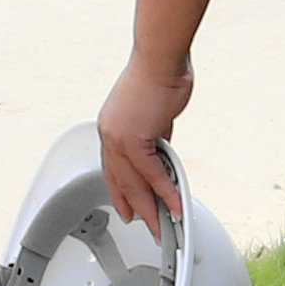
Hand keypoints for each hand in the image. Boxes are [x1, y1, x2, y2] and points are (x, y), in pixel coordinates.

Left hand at [95, 52, 191, 229]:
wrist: (159, 59)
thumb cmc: (158, 76)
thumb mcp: (153, 113)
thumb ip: (154, 134)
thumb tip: (161, 149)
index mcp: (110, 127)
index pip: (112, 168)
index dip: (120, 191)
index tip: (127, 207)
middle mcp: (109, 134)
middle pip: (120, 181)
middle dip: (134, 207)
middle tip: (145, 225)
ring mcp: (118, 137)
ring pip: (133, 183)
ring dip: (150, 208)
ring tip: (161, 226)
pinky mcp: (134, 138)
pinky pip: (151, 174)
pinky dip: (165, 191)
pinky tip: (175, 205)